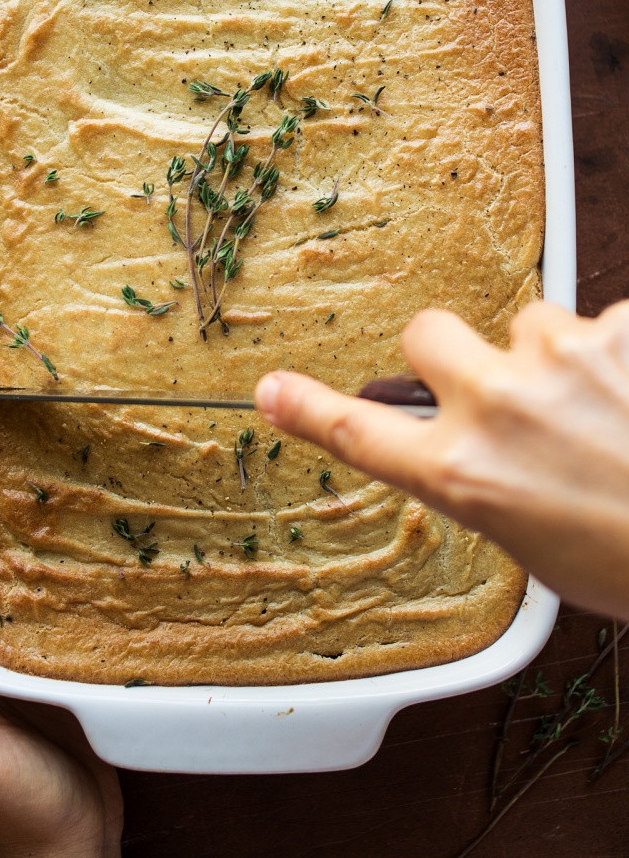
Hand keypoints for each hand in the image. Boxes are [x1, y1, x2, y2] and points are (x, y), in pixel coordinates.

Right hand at [255, 301, 628, 620]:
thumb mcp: (535, 544)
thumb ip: (487, 480)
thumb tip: (479, 443)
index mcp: (467, 476)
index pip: (362, 436)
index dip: (309, 410)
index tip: (271, 389)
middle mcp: (498, 407)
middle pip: (429, 333)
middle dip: (452, 350)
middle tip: (501, 383)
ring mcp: (561, 358)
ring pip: (533, 324)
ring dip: (558, 355)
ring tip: (610, 408)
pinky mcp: (621, 327)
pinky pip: (607, 321)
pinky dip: (622, 350)